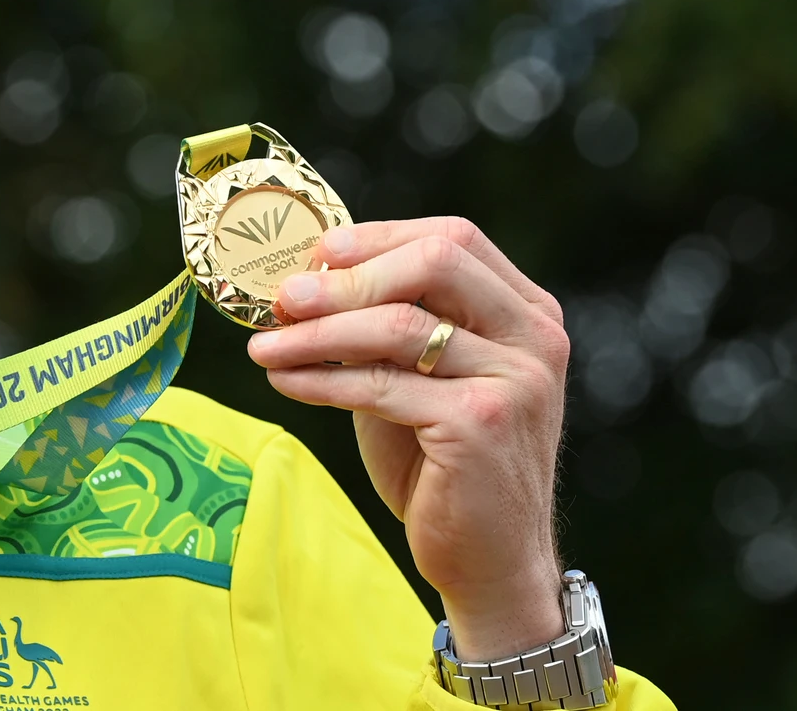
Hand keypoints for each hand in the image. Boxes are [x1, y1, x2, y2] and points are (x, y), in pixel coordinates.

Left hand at [244, 217, 570, 661]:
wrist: (488, 558)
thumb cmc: (443, 464)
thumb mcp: (416, 379)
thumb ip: (382, 329)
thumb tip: (301, 284)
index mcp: (526, 311)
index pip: (452, 238)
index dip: (376, 239)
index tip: (313, 255)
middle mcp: (533, 336)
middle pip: (436, 261)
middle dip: (348, 276)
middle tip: (284, 297)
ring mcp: (515, 380)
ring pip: (399, 326)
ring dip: (317, 332)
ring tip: (263, 346)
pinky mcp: (480, 424)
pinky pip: (381, 385)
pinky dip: (321, 379)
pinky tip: (283, 381)